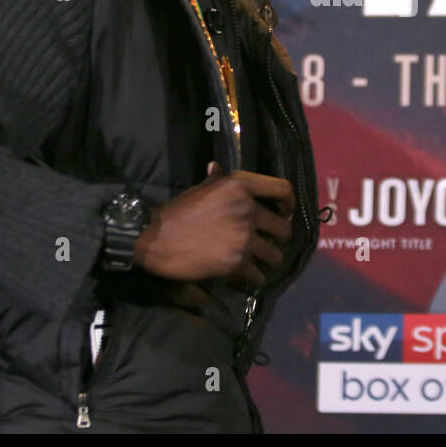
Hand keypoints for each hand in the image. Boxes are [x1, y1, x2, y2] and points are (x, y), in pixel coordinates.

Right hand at [133, 162, 294, 288]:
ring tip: (260, 263)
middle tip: (269, 244)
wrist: (156, 237)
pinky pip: (258, 275)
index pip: (283, 189)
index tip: (286, 214)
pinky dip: (254, 279)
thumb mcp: (199, 189)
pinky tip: (247, 278)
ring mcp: (243, 237)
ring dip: (269, 261)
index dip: (290, 203)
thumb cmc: (178, 211)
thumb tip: (217, 167)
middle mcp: (247, 209)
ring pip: (274, 255)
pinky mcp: (235, 262)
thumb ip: (216, 180)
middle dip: (279, 239)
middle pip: (283, 228)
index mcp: (240, 186)